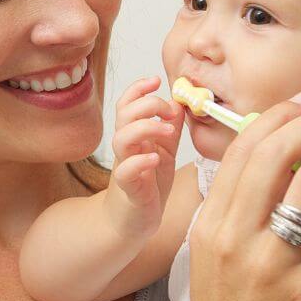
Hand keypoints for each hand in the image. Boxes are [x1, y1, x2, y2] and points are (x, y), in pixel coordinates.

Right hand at [106, 76, 183, 238]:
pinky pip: (126, 171)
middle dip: (147, 104)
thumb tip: (179, 103)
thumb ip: (170, 128)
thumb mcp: (165, 151)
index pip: (128, 104)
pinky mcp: (129, 188)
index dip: (139, 89)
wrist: (133, 220)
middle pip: (124, 114)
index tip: (157, 80)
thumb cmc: (148, 184)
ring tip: (166, 131)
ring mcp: (125, 166)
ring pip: (121, 138)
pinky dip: (140, 162)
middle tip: (170, 111)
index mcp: (135, 135)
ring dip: (145, 127)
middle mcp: (127, 147)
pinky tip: (155, 159)